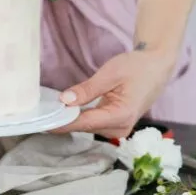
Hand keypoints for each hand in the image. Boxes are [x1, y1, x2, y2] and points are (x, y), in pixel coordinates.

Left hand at [51, 48, 176, 138]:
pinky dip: (79, 117)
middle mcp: (120, 127)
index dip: (62, 123)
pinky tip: (64, 112)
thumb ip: (88, 89)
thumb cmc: (137, 67)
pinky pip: (93, 123)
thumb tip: (65, 100)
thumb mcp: (110, 74)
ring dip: (69, 120)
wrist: (156, 67)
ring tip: (47, 113)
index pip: (84, 123)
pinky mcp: (116, 124)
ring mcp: (119, 128)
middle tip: (39, 115)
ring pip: (87, 127)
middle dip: (62, 121)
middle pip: (84, 127)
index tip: (42, 123)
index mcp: (121, 115)